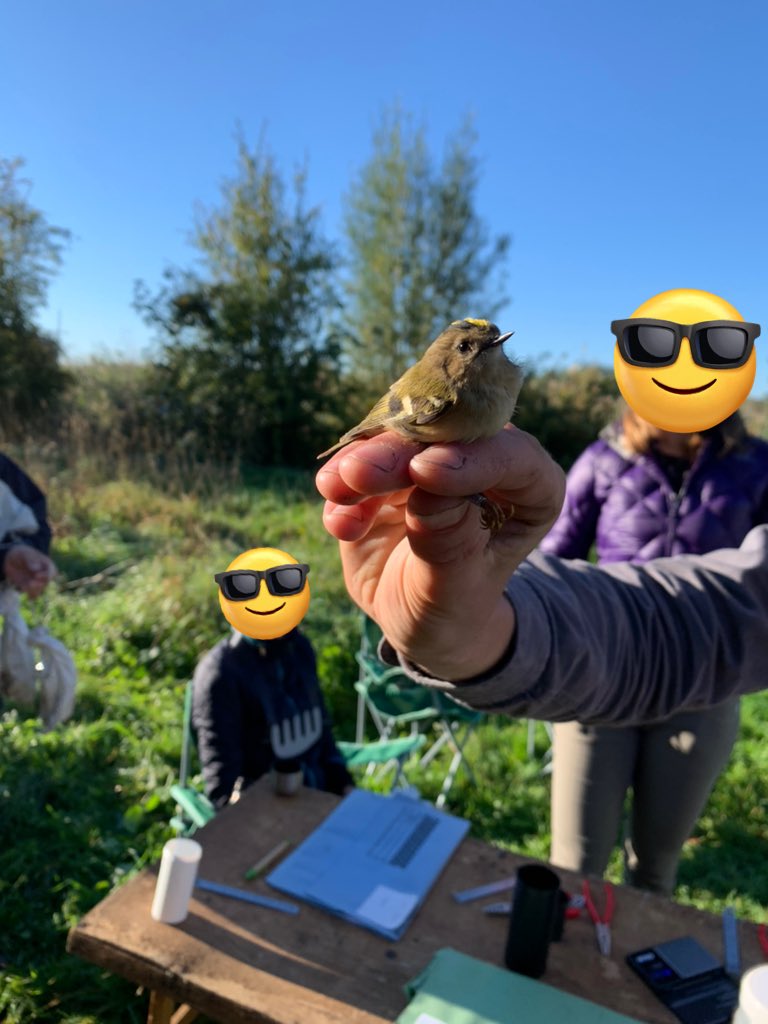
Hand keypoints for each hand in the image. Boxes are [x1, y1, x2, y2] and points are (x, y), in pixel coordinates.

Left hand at [2, 545, 56, 597]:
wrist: (12, 559)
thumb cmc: (22, 554)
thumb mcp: (25, 554)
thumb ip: (31, 560)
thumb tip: (37, 569)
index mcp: (47, 565)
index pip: (52, 572)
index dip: (46, 575)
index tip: (36, 575)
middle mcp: (44, 575)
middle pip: (46, 583)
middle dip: (39, 584)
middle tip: (30, 583)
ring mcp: (38, 582)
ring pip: (40, 590)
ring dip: (34, 590)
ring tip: (27, 587)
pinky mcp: (30, 588)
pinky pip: (33, 594)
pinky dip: (30, 595)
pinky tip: (25, 592)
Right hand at [316, 425, 564, 680]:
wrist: (420, 621)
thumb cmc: (456, 606)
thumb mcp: (458, 588)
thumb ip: (448, 541)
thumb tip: (426, 485)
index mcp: (529, 486)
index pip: (510, 456)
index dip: (466, 458)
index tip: (423, 471)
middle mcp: (481, 462)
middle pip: (441, 438)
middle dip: (397, 453)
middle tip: (360, 472)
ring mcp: (430, 463)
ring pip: (394, 442)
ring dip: (361, 461)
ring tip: (335, 488)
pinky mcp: (386, 474)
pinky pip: (360, 465)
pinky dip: (343, 488)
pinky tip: (340, 523)